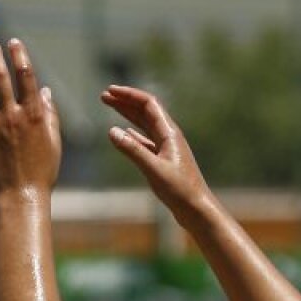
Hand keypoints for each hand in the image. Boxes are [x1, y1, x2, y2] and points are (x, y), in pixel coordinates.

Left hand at [0, 39, 60, 196]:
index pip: (26, 76)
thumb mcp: (54, 142)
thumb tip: (45, 91)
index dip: (19, 56)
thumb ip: (50, 115)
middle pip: (0, 78)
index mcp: (34, 114)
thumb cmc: (42, 173)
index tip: (14, 43)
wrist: (20, 198)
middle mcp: (12, 116)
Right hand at [102, 85, 211, 221]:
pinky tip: (125, 132)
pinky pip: (146, 140)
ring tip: (111, 106)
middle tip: (104, 96)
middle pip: (145, 111)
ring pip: (144, 124)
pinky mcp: (164, 160)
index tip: (110, 91)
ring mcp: (167, 148)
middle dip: (125, 101)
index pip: (148, 104)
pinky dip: (133, 133)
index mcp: (169, 133)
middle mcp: (169, 136)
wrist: (196, 209)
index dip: (128, 95)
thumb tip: (111, 131)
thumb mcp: (153, 170)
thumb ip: (132, 150)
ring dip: (127, 114)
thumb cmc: (180, 190)